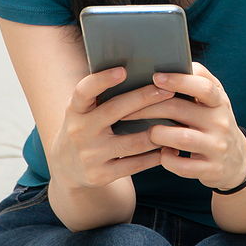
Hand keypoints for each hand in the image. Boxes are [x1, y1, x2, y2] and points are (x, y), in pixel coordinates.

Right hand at [48, 67, 175, 188]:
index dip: (101, 80)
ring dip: (158, 131)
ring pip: (132, 142)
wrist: (67, 168)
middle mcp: (79, 131)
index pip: (84, 91)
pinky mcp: (100, 175)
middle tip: (169, 89)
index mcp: (75, 110)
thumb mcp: (84, 112)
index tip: (123, 70)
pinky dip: (155, 156)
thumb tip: (142, 73)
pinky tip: (169, 147)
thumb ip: (102, 96)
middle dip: (144, 98)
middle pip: (115, 111)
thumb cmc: (86, 128)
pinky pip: (135, 164)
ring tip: (178, 119)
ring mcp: (90, 155)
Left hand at [133, 63, 245, 191]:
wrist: (236, 161)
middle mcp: (221, 121)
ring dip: (157, 134)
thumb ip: (195, 83)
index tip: (155, 77)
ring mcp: (217, 146)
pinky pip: (182, 165)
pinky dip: (167, 159)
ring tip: (148, 133)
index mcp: (219, 100)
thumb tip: (163, 67)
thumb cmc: (212, 123)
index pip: (203, 86)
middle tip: (126, 111)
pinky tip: (161, 154)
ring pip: (181, 137)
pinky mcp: (211, 168)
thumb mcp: (212, 102)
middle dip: (148, 108)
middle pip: (179, 109)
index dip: (179, 80)